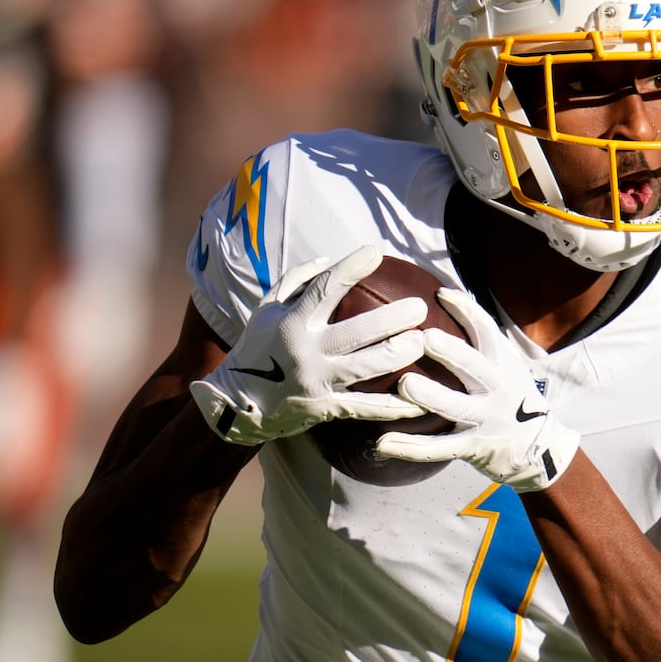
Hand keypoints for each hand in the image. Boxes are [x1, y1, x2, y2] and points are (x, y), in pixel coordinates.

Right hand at [190, 245, 428, 444]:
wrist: (236, 406)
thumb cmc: (257, 349)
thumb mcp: (266, 310)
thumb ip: (294, 281)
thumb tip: (329, 257)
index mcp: (291, 322)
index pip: (323, 289)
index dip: (350, 268)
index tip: (375, 252)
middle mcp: (305, 351)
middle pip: (355, 332)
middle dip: (390, 320)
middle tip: (419, 308)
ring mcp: (316, 382)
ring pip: (363, 368)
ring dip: (396, 355)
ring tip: (423, 343)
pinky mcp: (325, 409)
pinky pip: (364, 407)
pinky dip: (392, 406)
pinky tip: (419, 399)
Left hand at [372, 288, 580, 491]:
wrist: (539, 449)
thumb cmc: (512, 399)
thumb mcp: (507, 368)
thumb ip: (480, 345)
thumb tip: (443, 301)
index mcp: (502, 364)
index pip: (487, 331)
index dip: (466, 310)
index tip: (442, 294)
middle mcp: (497, 388)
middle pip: (474, 367)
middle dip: (451, 352)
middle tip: (426, 337)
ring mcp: (486, 419)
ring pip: (457, 407)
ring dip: (431, 396)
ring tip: (405, 385)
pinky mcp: (473, 447)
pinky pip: (439, 448)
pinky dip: (410, 447)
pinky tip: (383, 442)